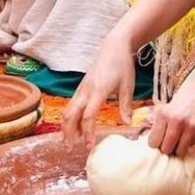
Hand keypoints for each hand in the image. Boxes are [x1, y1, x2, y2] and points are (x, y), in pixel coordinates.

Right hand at [61, 34, 136, 149]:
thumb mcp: (128, 85)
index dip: (87, 132)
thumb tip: (127, 123)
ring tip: (69, 142)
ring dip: (66, 126)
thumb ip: (126, 105)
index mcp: (98, 90)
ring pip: (68, 110)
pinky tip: (76, 128)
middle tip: (69, 149)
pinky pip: (72, 104)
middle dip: (68, 133)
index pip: (88, 116)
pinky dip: (70, 118)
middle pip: (70, 114)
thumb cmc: (122, 64)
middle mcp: (86, 90)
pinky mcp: (81, 87)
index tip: (89, 146)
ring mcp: (81, 88)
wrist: (114, 46)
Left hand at [146, 80, 194, 157]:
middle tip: (170, 141)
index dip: (156, 143)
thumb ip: (161, 124)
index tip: (159, 141)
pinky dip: (190, 142)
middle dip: (167, 148)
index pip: (153, 142)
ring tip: (181, 138)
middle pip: (166, 149)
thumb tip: (155, 143)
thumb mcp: (168, 107)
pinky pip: (192, 146)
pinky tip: (191, 132)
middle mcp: (176, 122)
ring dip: (179, 148)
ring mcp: (191, 128)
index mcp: (164, 114)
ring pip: (179, 152)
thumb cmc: (186, 97)